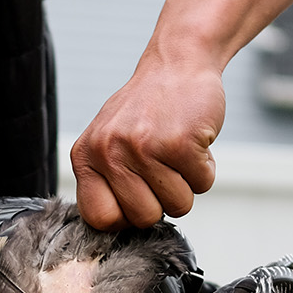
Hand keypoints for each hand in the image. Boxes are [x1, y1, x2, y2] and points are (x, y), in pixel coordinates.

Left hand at [72, 50, 224, 229]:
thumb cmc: (146, 109)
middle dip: (162, 201)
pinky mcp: (180, 142)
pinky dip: (206, 166)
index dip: (126, 217)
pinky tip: (194, 140)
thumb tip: (113, 228)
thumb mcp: (107, 141)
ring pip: (177, 205)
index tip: (139, 199)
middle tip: (163, 168)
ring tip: (177, 151)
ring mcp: (144, 147)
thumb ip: (105, 181)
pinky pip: (203, 184)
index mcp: (85, 156)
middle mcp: (109, 152)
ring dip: (187, 183)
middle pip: (144, 218)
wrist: (177, 64)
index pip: (99, 219)